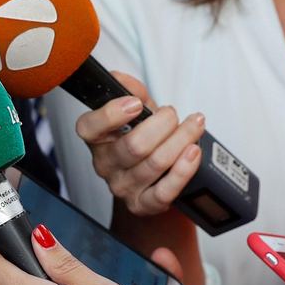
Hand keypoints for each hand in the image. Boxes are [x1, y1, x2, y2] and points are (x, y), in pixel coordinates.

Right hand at [74, 71, 204, 216]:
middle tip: (173, 114)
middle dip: (162, 124)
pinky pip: (164, 191)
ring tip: (195, 125)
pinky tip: (193, 152)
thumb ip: (129, 89)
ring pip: (155, 164)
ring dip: (181, 139)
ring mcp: (123, 187)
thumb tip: (121, 79)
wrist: (151, 177)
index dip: (111, 114)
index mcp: (97, 138)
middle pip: (134, 146)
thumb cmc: (143, 137)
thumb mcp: (136, 109)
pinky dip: (183, 169)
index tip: (136, 103)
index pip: (89, 127)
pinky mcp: (143, 205)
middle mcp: (105, 164)